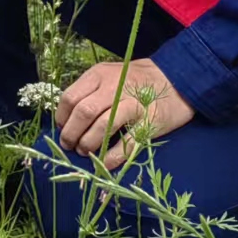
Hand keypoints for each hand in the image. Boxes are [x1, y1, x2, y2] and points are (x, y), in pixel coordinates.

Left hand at [54, 58, 195, 169]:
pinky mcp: (150, 122)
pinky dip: (112, 156)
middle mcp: (115, 87)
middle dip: (71, 134)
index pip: (70, 97)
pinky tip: (104, 162)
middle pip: (84, 112)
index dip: (62, 117)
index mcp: (100, 75)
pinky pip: (128, 142)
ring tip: (84, 152)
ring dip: (88, 144)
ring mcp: (134, 104)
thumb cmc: (135, 80)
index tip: (61, 129)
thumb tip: (66, 120)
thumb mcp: (108, 75)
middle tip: (69, 145)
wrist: (176, 79)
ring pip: (102, 126)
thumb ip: (88, 92)